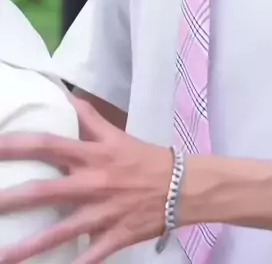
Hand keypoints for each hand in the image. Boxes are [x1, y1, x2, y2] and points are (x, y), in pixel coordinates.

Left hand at [0, 98, 173, 263]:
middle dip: (11, 199)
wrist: (182, 186)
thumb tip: (66, 95)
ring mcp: (102, 213)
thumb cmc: (144, 159)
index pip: (48, 145)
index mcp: (92, 155)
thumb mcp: (116, 134)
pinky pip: (89, 257)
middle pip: (46, 191)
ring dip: (29, 247)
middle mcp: (93, 183)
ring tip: (1, 256)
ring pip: (60, 232)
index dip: (17, 145)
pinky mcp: (114, 237)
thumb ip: (89, 117)